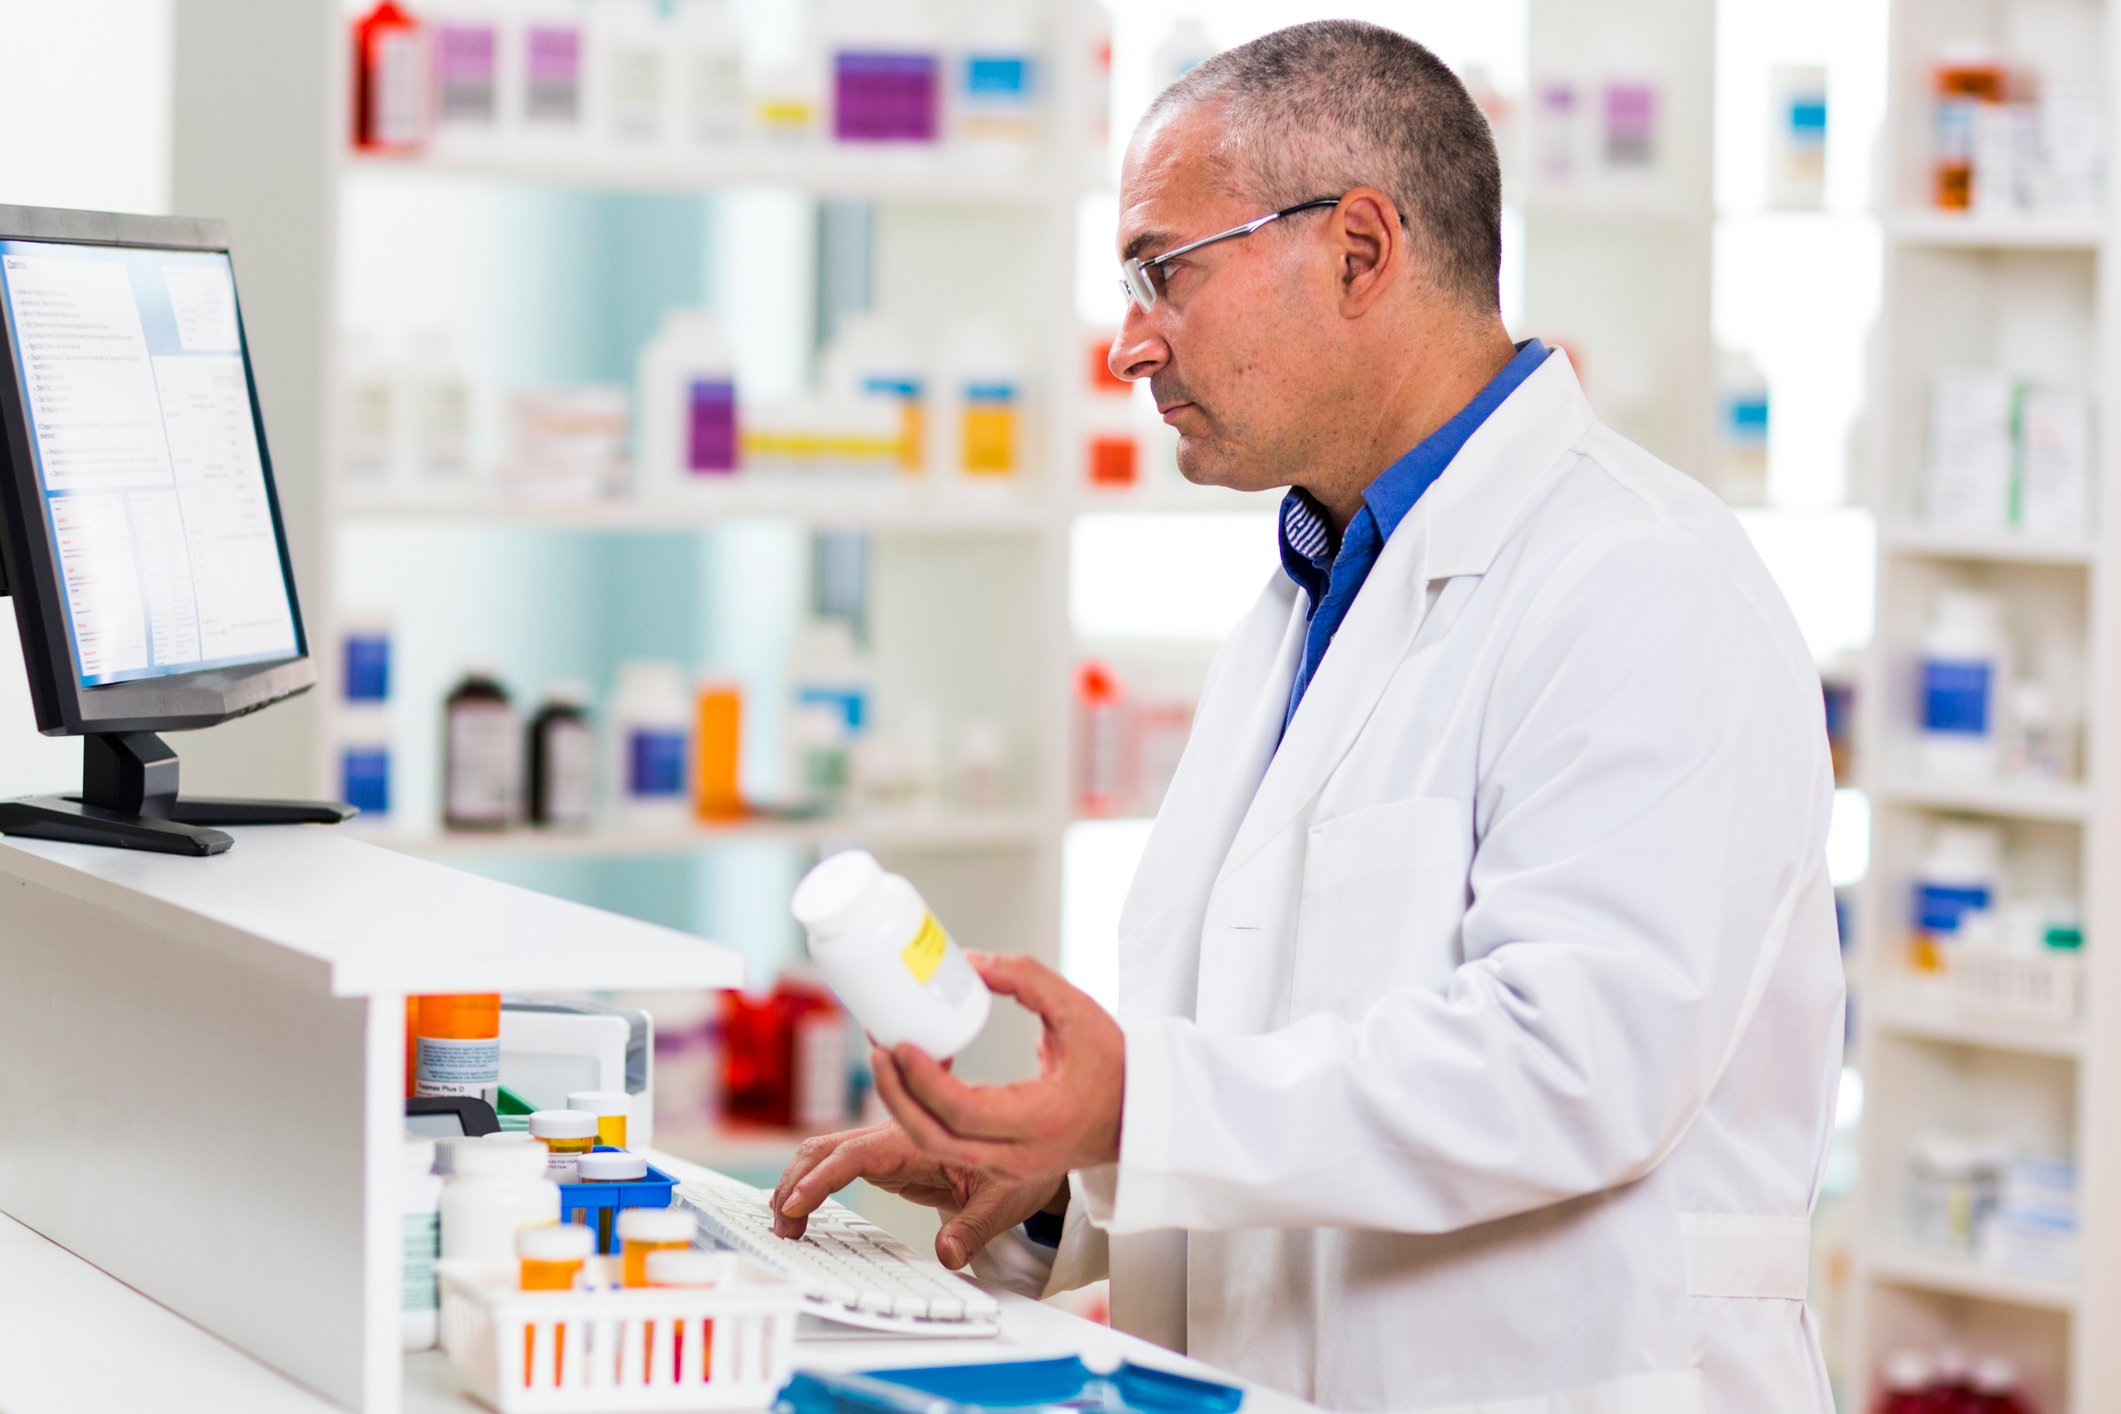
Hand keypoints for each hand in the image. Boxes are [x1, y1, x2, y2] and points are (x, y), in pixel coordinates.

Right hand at [771, 1121, 1065, 1268]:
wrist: (1033, 1145)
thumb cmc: (1020, 1165)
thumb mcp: (1003, 1200)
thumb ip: (973, 1228)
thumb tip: (948, 1256)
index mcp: (917, 1142)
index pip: (855, 1155)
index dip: (820, 1179)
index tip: (795, 1204)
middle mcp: (894, 1139)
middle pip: (826, 1149)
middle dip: (795, 1182)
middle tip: (783, 1228)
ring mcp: (886, 1149)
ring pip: (825, 1154)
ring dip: (798, 1182)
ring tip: (786, 1226)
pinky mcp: (886, 1163)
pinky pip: (837, 1167)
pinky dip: (813, 1185)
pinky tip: (803, 1211)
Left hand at [873, 952, 1123, 1181]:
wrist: (1138, 1114)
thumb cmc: (1113, 1064)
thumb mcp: (1076, 1009)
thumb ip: (1025, 978)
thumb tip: (969, 962)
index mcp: (1041, 1120)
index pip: (965, 1111)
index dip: (925, 1080)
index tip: (902, 1045)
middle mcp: (1020, 1154)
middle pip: (936, 1139)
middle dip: (896, 1096)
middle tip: (880, 1051)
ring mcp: (1008, 1167)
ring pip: (936, 1147)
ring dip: (903, 1106)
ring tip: (887, 1061)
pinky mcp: (999, 1164)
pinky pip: (949, 1144)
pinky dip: (924, 1111)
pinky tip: (917, 1074)